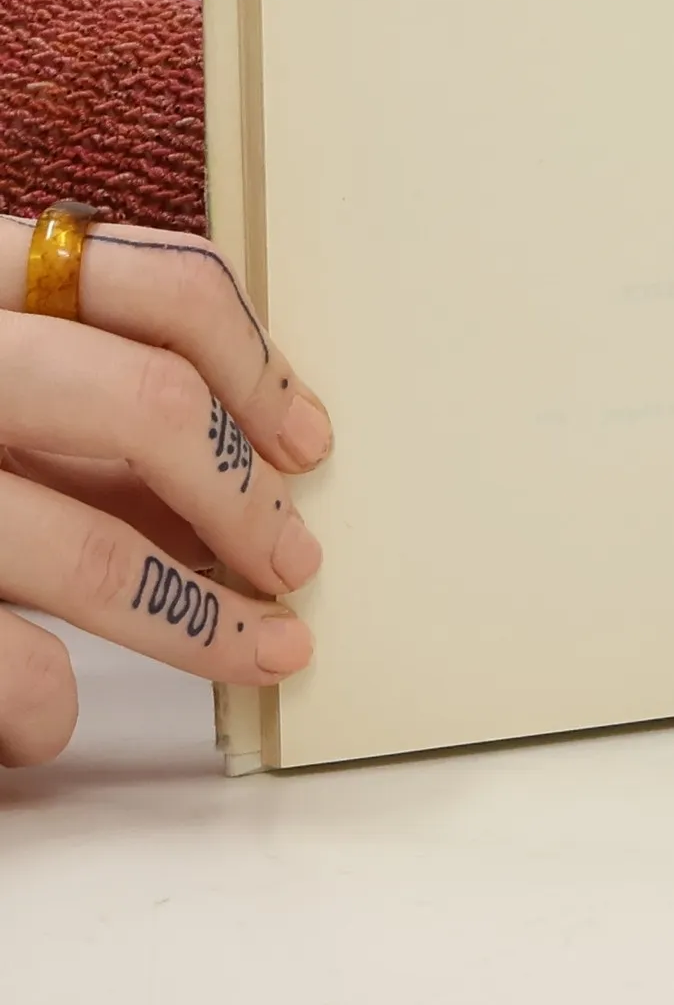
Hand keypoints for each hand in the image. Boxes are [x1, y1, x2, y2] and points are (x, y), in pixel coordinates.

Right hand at [0, 217, 331, 765]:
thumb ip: (76, 391)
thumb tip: (243, 460)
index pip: (161, 286)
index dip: (260, 365)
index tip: (308, 439)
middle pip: (144, 409)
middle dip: (242, 500)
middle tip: (295, 563)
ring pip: (73, 546)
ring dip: (191, 616)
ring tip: (257, 651)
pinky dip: (35, 702)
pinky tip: (52, 718)